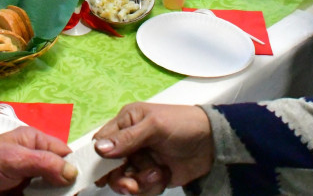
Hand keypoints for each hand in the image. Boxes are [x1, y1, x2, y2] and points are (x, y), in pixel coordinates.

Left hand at [0, 126, 76, 194]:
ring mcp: (29, 177)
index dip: (75, 165)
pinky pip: (40, 195)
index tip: (84, 181)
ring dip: (55, 194)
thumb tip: (73, 172)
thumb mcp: (17, 159)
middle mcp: (36, 158)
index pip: (64, 152)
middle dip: (66, 185)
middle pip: (60, 173)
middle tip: (70, 195)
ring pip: (51, 188)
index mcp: (36, 141)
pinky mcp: (23, 192)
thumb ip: (45, 163)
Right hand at [92, 103, 213, 193]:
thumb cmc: (183, 124)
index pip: (102, 141)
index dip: (99, 158)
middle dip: (121, 178)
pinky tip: (163, 175)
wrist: (212, 144)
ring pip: (125, 180)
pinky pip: (141, 189)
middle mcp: (129, 142)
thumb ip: (128, 138)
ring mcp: (140, 160)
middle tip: (132, 185)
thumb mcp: (155, 126)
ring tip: (157, 174)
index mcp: (126, 122)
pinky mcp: (151, 176)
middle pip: (110, 167)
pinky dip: (151, 186)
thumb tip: (100, 149)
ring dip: (140, 183)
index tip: (102, 173)